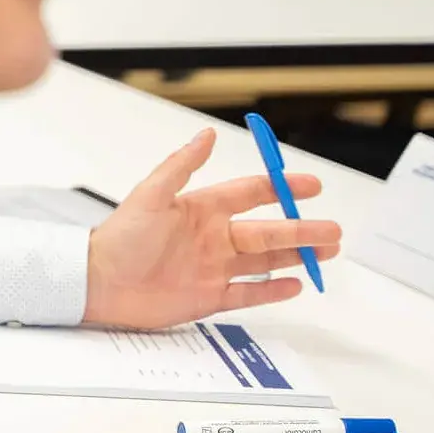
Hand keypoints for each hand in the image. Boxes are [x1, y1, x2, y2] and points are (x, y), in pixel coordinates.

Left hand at [83, 128, 342, 328]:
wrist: (99, 283)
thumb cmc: (120, 237)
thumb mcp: (152, 195)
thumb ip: (182, 165)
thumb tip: (208, 134)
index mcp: (200, 209)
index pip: (251, 194)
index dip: (282, 189)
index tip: (312, 186)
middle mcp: (212, 238)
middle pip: (267, 231)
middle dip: (302, 229)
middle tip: (334, 230)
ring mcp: (213, 269)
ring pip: (265, 260)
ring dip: (296, 255)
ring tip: (327, 252)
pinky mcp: (208, 298)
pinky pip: (249, 293)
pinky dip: (273, 289)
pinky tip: (296, 284)